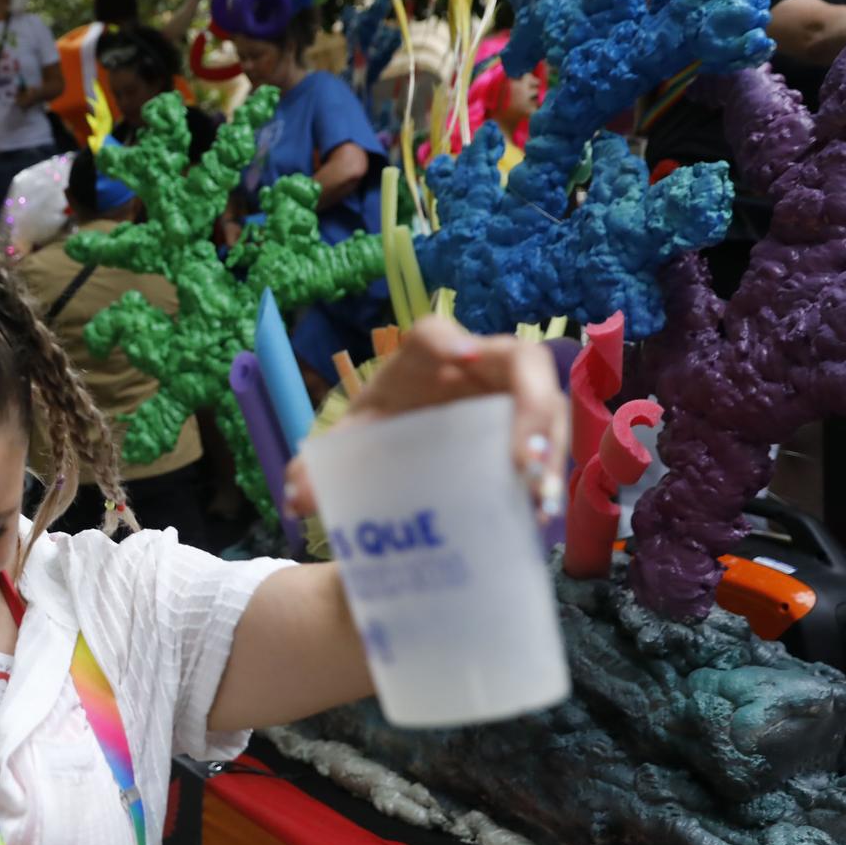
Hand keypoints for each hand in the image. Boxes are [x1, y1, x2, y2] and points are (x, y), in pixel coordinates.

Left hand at [284, 316, 567, 520]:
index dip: (450, 341)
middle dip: (530, 404)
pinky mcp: (528, 424)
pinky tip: (539, 510)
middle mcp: (476, 363)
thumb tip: (294, 499)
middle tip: (521, 458)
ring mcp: (509, 391)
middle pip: (519, 361)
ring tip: (537, 493)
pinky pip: (551, 439)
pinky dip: (550, 471)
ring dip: (549, 445)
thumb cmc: (380, 431)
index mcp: (422, 356)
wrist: (405, 447)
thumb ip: (317, 468)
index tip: (462, 357)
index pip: (433, 334)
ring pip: (546, 402)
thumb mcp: (350, 445)